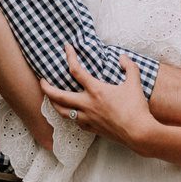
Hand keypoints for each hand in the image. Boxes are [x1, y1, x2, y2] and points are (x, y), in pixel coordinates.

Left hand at [39, 47, 156, 153]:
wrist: (139, 133)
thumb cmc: (137, 108)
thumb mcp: (135, 83)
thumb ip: (129, 67)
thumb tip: (122, 57)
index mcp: (96, 90)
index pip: (76, 70)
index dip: (69, 56)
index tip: (66, 48)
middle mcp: (87, 104)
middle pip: (58, 95)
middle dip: (46, 87)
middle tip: (41, 81)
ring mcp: (87, 118)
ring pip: (62, 111)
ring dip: (53, 103)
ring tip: (50, 98)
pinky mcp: (91, 129)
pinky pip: (75, 122)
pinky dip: (70, 116)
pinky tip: (71, 113)